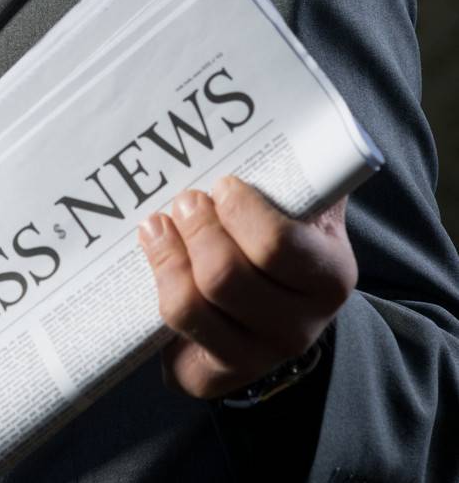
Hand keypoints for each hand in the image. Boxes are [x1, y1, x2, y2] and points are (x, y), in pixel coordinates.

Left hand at [137, 175, 356, 399]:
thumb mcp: (306, 207)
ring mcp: (255, 357)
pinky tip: (155, 264)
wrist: (284, 314)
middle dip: (195, 230)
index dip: (239, 212)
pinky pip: (172, 339)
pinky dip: (156, 295)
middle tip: (183, 201)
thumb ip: (297, 167)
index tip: (222, 184)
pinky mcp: (214, 376)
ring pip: (191, 307)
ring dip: (164, 258)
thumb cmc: (287, 243)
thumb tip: (269, 106)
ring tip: (155, 226)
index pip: (278, 246)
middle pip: (226, 278)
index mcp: (328, 276)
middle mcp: (298, 326)